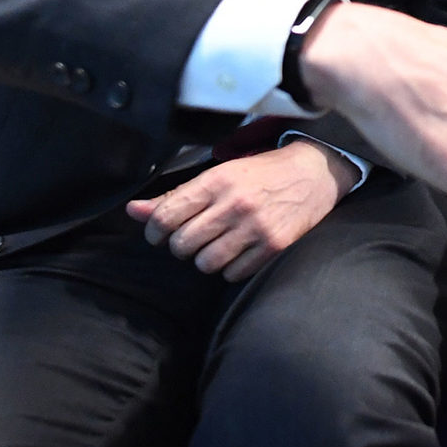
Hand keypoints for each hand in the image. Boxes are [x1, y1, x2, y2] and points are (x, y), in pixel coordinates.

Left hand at [125, 140, 350, 281]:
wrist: (312, 172)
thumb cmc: (260, 173)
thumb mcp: (218, 175)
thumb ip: (176, 196)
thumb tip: (134, 211)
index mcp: (217, 181)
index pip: (167, 216)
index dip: (154, 230)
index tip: (159, 233)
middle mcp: (235, 204)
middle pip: (183, 244)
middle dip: (180, 246)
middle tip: (190, 238)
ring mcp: (256, 227)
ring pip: (206, 263)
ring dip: (204, 259)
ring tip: (213, 246)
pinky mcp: (273, 246)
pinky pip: (233, 274)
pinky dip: (229, 269)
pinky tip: (236, 252)